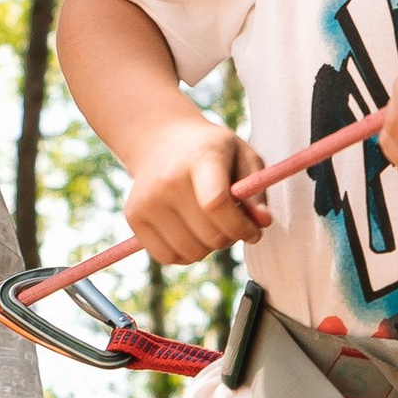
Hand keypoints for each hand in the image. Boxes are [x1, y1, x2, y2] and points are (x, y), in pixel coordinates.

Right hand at [123, 109, 270, 261]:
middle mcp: (168, 180)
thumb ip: (256, 191)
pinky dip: (186, 254)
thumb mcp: (243, 158)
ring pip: (191, 252)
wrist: (163, 140)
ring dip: (209, 247)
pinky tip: (190, 232)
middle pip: (209, 234)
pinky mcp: (134, 216)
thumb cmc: (212, 152)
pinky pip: (168, 257)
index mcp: (201, 158)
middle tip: (232, 223)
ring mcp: (147, 200)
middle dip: (230, 237)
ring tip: (210, 224)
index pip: (216, 203)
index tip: (254, 232)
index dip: (240, 226)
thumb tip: (263, 222)